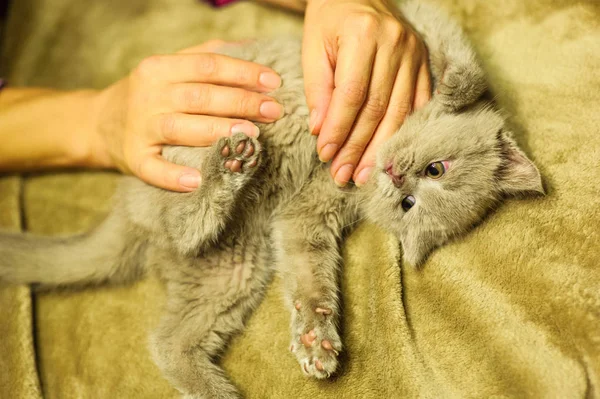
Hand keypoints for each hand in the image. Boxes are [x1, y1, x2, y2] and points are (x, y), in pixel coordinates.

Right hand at [92, 40, 283, 191]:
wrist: (100, 122)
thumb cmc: (149, 95)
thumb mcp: (169, 68)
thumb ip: (204, 56)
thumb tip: (251, 46)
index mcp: (159, 68)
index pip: (207, 66)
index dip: (243, 73)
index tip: (273, 82)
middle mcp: (149, 95)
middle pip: (200, 97)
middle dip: (241, 102)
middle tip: (274, 111)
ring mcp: (140, 128)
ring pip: (181, 128)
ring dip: (217, 131)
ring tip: (250, 136)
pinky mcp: (133, 158)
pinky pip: (153, 169)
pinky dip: (174, 176)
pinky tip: (198, 180)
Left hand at [302, 0, 431, 185]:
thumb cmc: (330, 22)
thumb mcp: (314, 48)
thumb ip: (318, 89)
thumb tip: (320, 131)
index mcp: (363, 34)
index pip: (352, 94)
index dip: (338, 129)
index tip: (325, 155)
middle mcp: (395, 43)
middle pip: (377, 108)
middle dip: (358, 147)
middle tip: (342, 175)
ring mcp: (415, 53)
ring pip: (399, 111)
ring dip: (380, 148)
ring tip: (363, 175)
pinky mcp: (424, 63)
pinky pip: (418, 104)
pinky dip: (403, 131)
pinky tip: (391, 153)